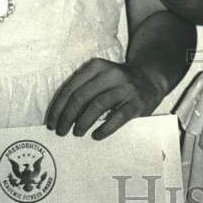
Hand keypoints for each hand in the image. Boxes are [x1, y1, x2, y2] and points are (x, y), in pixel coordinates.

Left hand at [45, 58, 165, 140]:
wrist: (150, 78)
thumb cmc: (117, 82)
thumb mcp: (99, 76)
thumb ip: (82, 88)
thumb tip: (59, 114)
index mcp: (96, 66)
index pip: (70, 88)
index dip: (58, 107)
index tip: (51, 122)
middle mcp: (111, 74)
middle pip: (81, 97)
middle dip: (67, 117)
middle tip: (61, 131)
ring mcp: (125, 88)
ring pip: (97, 106)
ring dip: (82, 123)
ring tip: (77, 133)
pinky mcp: (137, 103)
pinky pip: (117, 118)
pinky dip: (104, 129)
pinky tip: (96, 135)